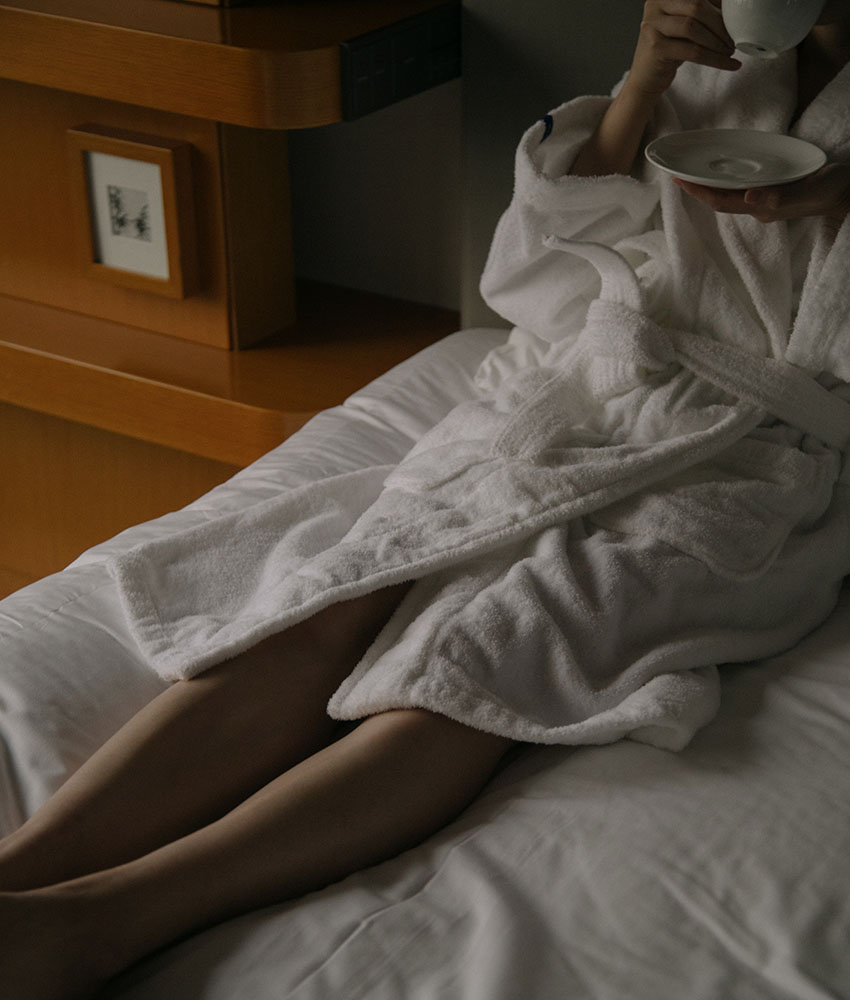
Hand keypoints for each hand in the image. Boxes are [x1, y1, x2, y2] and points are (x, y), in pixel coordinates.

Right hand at [626, 0, 740, 97]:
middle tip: (734, 39)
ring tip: (730, 51)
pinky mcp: (655, 48)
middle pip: (697, 7)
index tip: (737, 20)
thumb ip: (702, 10)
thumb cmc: (669, 49)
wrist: (646, 78)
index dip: (720, 6)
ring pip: (693, 28)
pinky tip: (728, 64)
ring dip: (717, 42)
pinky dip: (714, 59)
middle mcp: (655, 5)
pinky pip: (692, 51)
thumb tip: (735, 5)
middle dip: (721, 24)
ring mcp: (652, 26)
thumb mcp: (685, 23)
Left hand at [673, 163, 849, 223]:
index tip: (678, 180)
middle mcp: (757, 206)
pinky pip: (742, 185)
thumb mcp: (807, 191)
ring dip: (709, 183)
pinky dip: (727, 176)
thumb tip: (748, 197)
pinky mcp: (772, 190)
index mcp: (761, 207)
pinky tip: (722, 166)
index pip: (721, 201)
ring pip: (729, 192)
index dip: (698, 192)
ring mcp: (764, 199)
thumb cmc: (830, 190)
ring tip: (691, 168)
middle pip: (719, 198)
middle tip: (676, 171)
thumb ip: (780, 197)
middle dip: (697, 188)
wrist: (848, 193)